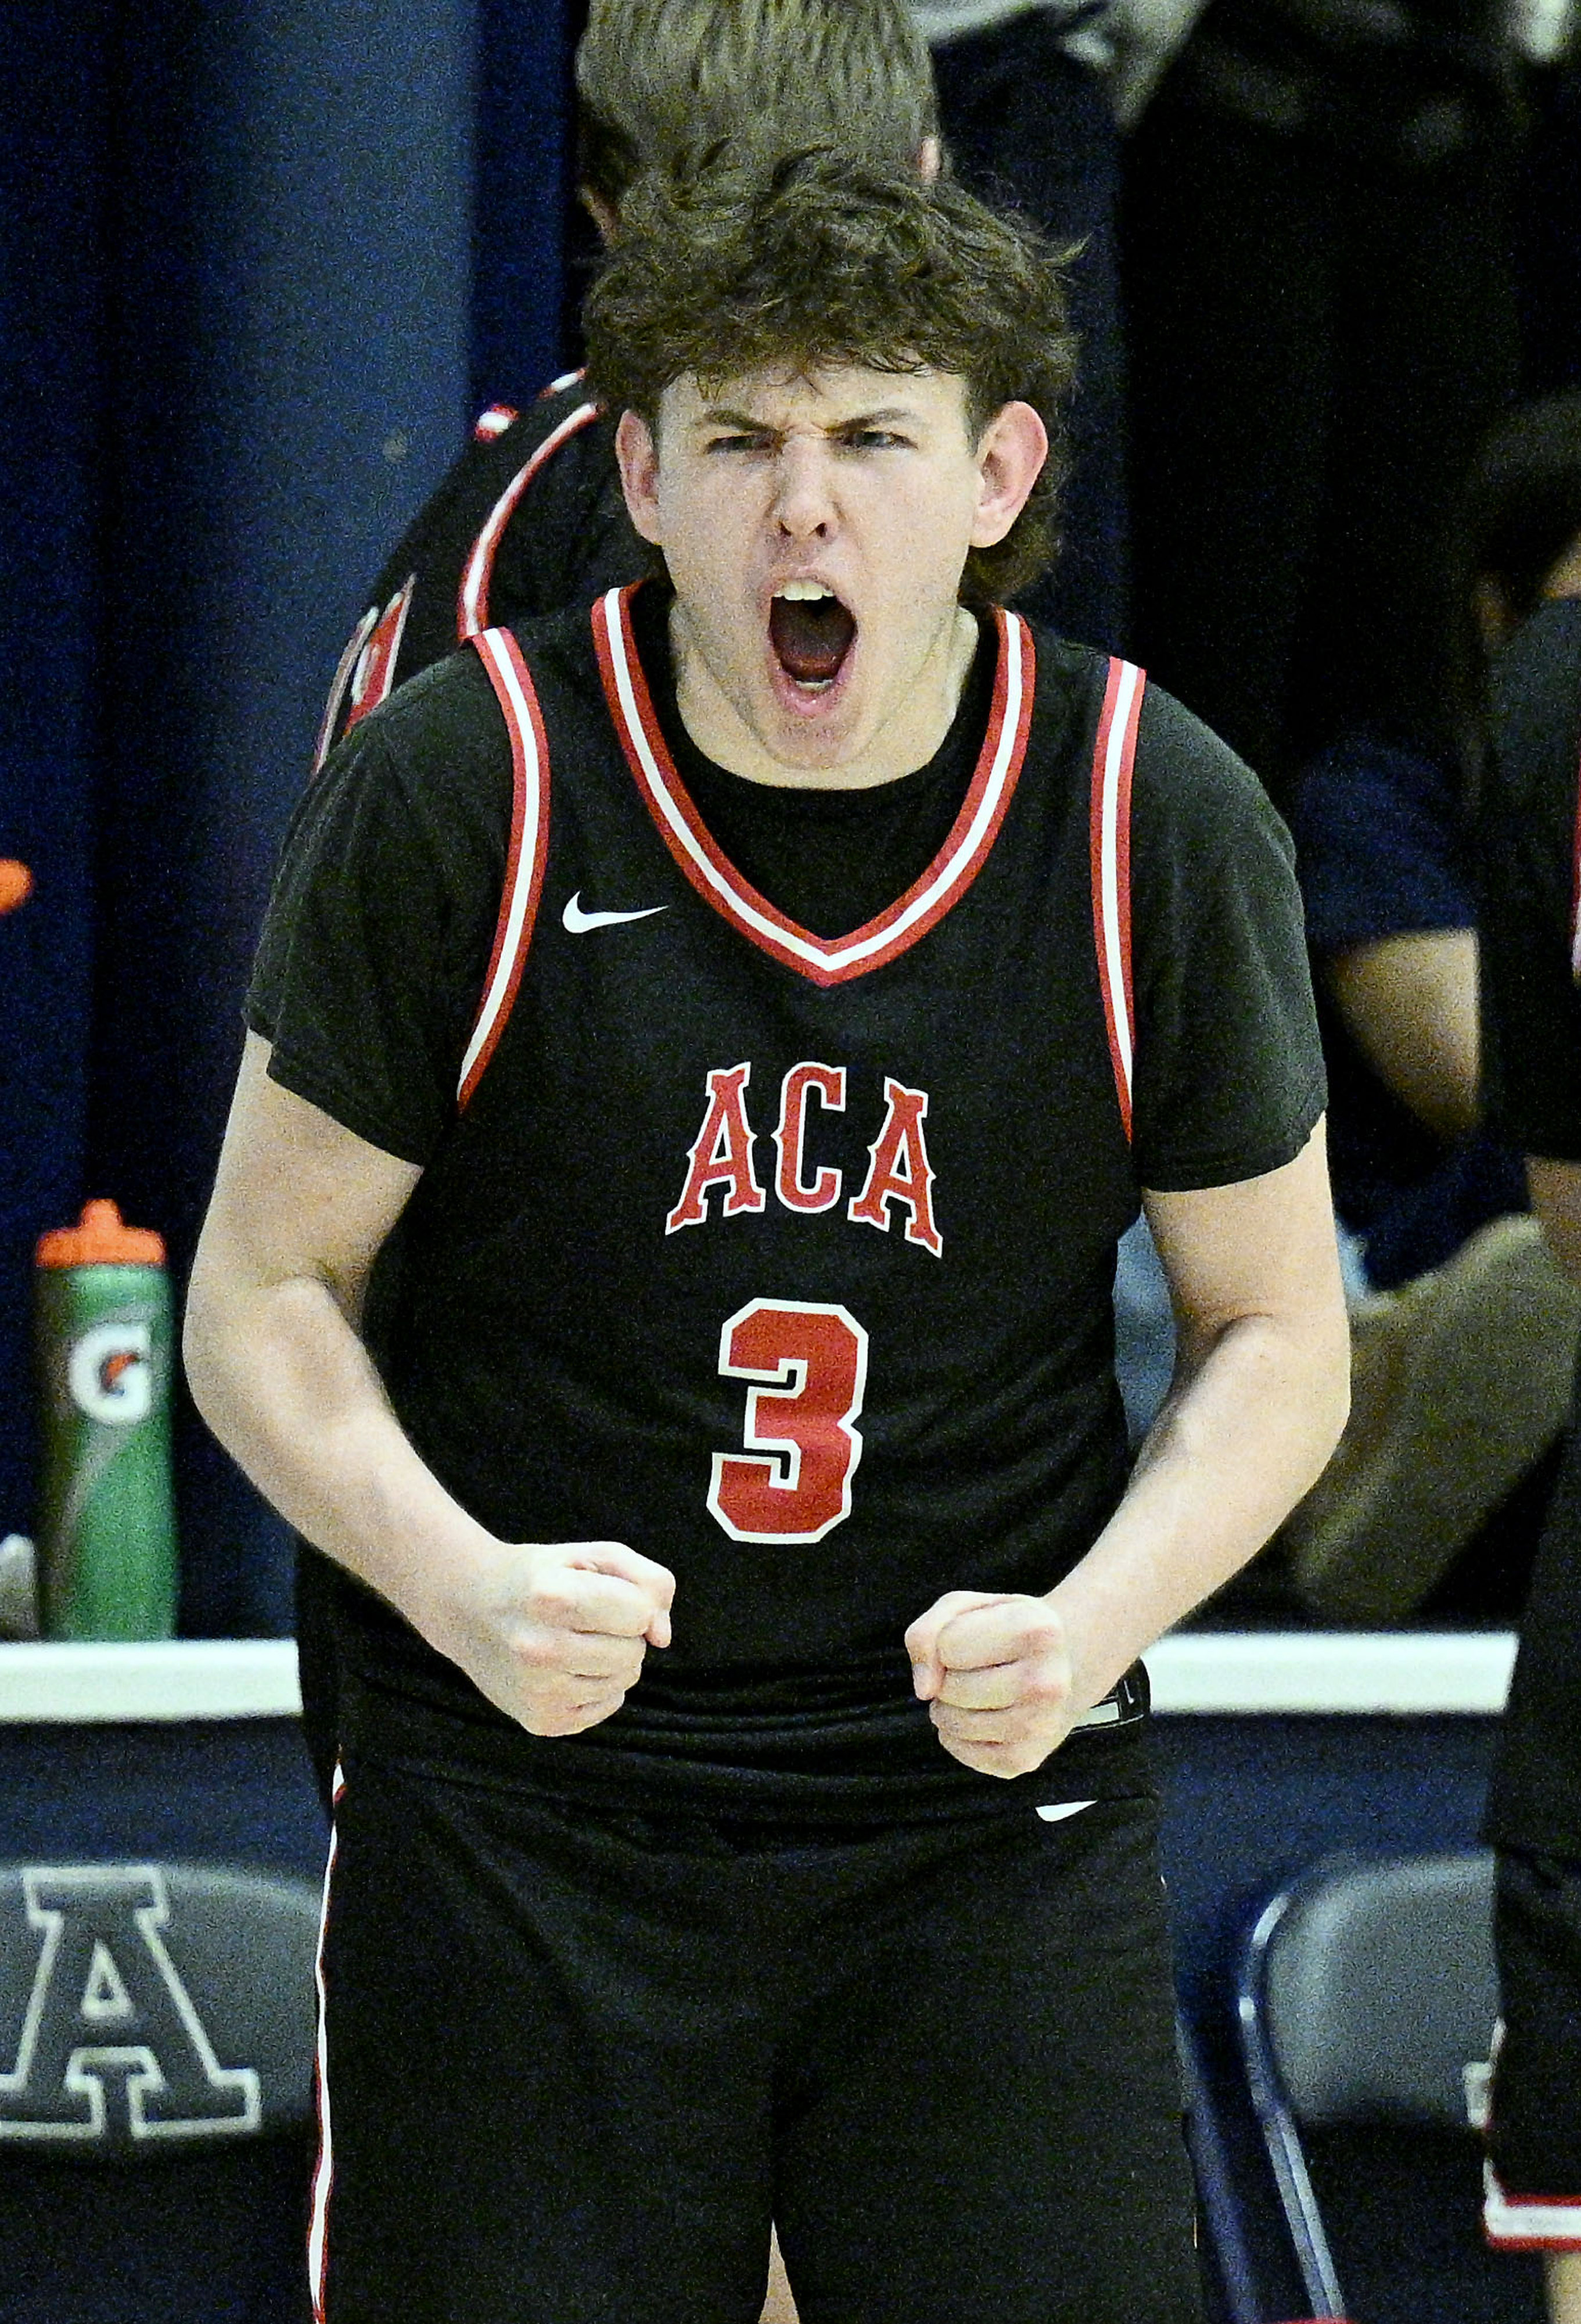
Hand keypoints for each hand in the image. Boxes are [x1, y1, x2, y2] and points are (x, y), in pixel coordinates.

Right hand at [437, 1539, 674, 1736]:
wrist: (468, 1606)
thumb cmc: (539, 1576)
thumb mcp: (593, 1555)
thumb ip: (649, 1581)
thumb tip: (663, 1637)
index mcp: (552, 1598)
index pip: (639, 1615)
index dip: (628, 1601)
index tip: (598, 1594)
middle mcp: (540, 1649)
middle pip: (633, 1652)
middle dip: (621, 1632)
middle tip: (583, 1619)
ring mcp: (538, 1691)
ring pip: (623, 1681)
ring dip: (611, 1659)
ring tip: (573, 1641)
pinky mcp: (540, 1721)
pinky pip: (606, 1706)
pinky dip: (598, 1685)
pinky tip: (566, 1667)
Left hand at [904, 1589, 1076, 1777]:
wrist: (1065, 1665)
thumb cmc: (1005, 1630)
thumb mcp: (966, 1608)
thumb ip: (926, 1632)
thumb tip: (923, 1690)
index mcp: (1038, 1631)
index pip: (947, 1646)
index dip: (950, 1640)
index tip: (980, 1637)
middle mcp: (1046, 1683)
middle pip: (948, 1688)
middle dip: (950, 1675)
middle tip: (982, 1666)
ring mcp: (1039, 1727)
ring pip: (950, 1722)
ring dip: (950, 1705)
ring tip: (982, 1689)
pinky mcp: (1024, 1759)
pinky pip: (958, 1749)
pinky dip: (956, 1733)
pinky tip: (984, 1714)